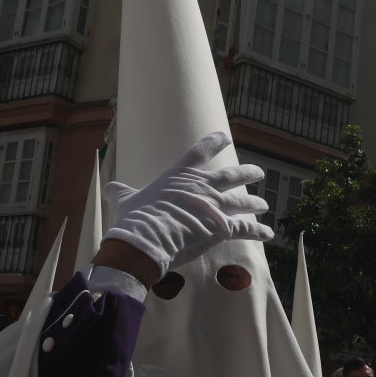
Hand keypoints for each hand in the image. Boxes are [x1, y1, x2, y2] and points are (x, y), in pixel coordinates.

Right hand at [100, 132, 271, 278]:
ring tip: (264, 204)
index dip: (214, 142)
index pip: (200, 152)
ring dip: (255, 203)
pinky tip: (268, 233)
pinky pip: (246, 229)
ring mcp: (215, 206)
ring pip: (242, 201)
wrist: (147, 239)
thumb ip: (120, 192)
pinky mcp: (222, 228)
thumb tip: (107, 187)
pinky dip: (258, 231)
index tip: (225, 136)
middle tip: (258, 172)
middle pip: (230, 176)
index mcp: (179, 176)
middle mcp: (201, 187)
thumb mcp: (124, 200)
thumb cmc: (135, 219)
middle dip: (246, 172)